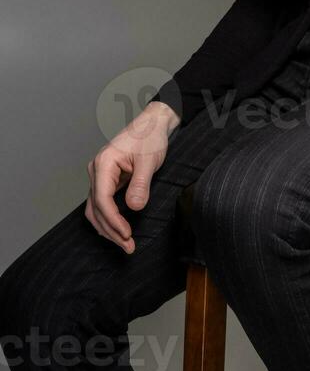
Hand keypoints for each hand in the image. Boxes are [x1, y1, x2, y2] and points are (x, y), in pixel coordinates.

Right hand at [85, 103, 174, 253]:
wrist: (153, 124)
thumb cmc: (150, 137)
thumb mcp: (149, 160)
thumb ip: (141, 184)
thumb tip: (133, 208)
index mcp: (104, 163)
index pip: (102, 200)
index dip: (113, 221)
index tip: (127, 235)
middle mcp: (96, 170)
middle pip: (96, 208)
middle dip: (111, 230)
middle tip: (128, 246)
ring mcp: (100, 175)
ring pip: (96, 209)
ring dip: (108, 228)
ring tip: (125, 243)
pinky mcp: (107, 180)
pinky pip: (102, 204)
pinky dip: (109, 218)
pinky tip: (119, 230)